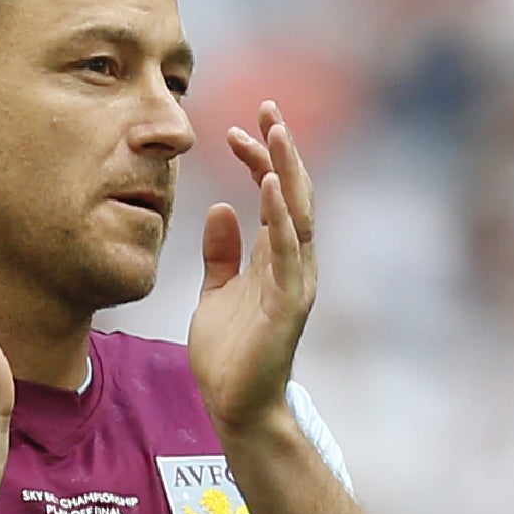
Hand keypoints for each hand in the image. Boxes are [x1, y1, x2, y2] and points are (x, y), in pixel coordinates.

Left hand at [189, 101, 316, 435]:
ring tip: (274, 131)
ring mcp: (295, 282)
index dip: (259, 159)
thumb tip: (221, 210)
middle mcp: (292, 263)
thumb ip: (221, 253)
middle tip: (267, 108)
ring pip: (297, 214)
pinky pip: (288, 252)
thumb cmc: (229, 355)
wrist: (235, 405)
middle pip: (294, 193)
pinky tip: (269, 185)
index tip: (237, 128)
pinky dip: (280, 217)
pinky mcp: (289, 304)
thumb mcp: (216, 292)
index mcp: (275, 257)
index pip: (274, 195)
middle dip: (282, 149)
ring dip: (287, 170)